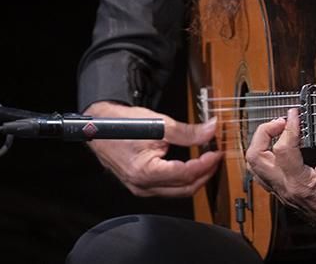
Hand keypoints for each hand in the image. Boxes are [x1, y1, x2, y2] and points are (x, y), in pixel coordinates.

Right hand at [83, 101, 221, 197]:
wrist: (97, 128)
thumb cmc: (120, 125)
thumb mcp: (157, 123)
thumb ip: (186, 131)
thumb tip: (210, 130)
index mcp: (146, 172)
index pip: (185, 174)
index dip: (206, 164)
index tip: (218, 152)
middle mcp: (143, 185)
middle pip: (185, 188)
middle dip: (205, 173)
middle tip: (216, 157)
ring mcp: (141, 187)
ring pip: (178, 191)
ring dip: (196, 177)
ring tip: (207, 160)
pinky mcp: (141, 184)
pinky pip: (168, 188)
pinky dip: (183, 178)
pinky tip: (191, 165)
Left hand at [245, 107, 315, 242]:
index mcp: (302, 184)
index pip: (282, 149)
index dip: (289, 126)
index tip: (296, 113)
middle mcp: (286, 189)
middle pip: (255, 157)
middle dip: (264, 132)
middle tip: (283, 121)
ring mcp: (282, 193)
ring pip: (254, 165)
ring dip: (262, 143)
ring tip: (280, 131)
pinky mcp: (283, 193)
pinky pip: (263, 172)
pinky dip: (267, 154)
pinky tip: (282, 146)